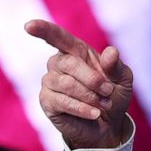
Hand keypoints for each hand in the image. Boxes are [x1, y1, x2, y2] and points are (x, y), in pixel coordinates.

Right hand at [25, 19, 132, 149]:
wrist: (107, 124)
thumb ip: (116, 65)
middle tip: (108, 91)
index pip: (56, 36)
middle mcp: (58, 63)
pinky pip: (62, 101)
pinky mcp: (47, 101)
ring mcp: (50, 82)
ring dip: (89, 95)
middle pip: (69, 63)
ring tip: (104, 104)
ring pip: (66, 84)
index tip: (29, 26)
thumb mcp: (122, 79)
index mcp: (76, 50)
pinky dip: (82, 108)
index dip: (42, 29)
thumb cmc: (112, 95)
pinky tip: (94, 113)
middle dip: (92, 79)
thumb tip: (111, 52)